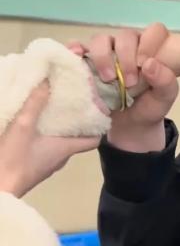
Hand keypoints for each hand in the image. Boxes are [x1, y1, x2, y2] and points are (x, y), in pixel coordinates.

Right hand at [0, 82, 99, 197]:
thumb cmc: (14, 159)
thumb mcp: (23, 126)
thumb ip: (35, 103)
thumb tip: (48, 80)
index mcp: (65, 148)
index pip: (93, 140)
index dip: (99, 126)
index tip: (99, 109)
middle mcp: (61, 157)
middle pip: (77, 137)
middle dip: (77, 119)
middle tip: (73, 100)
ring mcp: (47, 164)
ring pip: (61, 142)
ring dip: (60, 126)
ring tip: (54, 107)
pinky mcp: (34, 165)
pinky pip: (47, 146)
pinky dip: (47, 134)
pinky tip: (35, 123)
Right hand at [68, 23, 178, 151]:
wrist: (129, 126)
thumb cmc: (149, 106)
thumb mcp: (164, 97)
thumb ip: (165, 81)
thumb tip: (149, 63)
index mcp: (150, 49)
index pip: (153, 31)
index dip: (149, 44)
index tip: (145, 66)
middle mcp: (127, 46)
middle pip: (124, 36)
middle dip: (126, 57)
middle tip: (129, 83)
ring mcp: (105, 52)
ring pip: (100, 40)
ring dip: (102, 56)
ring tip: (107, 78)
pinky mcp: (87, 62)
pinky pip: (77, 48)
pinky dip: (74, 49)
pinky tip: (76, 56)